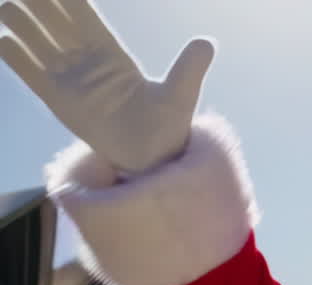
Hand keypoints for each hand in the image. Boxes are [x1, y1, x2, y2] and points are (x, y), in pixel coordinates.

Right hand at [0, 0, 212, 173]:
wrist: (151, 158)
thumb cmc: (167, 126)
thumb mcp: (180, 94)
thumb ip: (190, 67)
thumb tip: (207, 42)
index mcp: (113, 54)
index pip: (85, 17)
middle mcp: (87, 62)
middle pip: (57, 24)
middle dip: (41, 4)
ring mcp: (71, 80)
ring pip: (40, 44)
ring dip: (23, 24)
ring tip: (6, 6)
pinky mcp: (59, 101)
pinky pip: (32, 75)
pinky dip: (16, 58)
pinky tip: (2, 40)